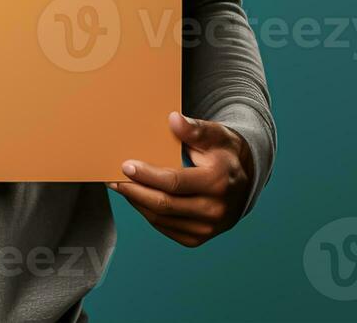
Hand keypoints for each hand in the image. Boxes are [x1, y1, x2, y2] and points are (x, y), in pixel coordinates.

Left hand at [107, 111, 253, 247]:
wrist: (243, 179)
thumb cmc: (223, 151)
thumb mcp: (215, 134)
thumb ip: (194, 129)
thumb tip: (173, 119)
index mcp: (218, 182)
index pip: (175, 182)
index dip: (147, 175)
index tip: (126, 166)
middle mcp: (215, 210)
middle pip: (164, 205)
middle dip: (134, 191)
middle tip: (112, 179)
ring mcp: (208, 228)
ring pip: (162, 219)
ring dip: (137, 203)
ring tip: (119, 186)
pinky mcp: (199, 238)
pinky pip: (166, 228)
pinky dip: (147, 213)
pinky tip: (136, 198)